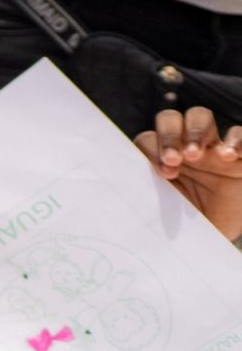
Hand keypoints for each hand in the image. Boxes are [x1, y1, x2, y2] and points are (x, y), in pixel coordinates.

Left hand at [140, 107, 241, 240]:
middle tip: (175, 159)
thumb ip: (147, 192)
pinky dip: (235, 140)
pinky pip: (239, 133)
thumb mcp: (165, 208)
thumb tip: (120, 189)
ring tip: (196, 155)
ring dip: (195, 130)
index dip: (153, 150)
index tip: (163, 172)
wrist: (217, 235)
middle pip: (170, 119)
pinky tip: (229, 155)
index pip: (149, 138)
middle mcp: (184, 146)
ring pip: (199, 116)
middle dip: (170, 134)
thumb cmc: (185, 223)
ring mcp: (211, 147)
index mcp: (161, 158)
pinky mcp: (240, 156)